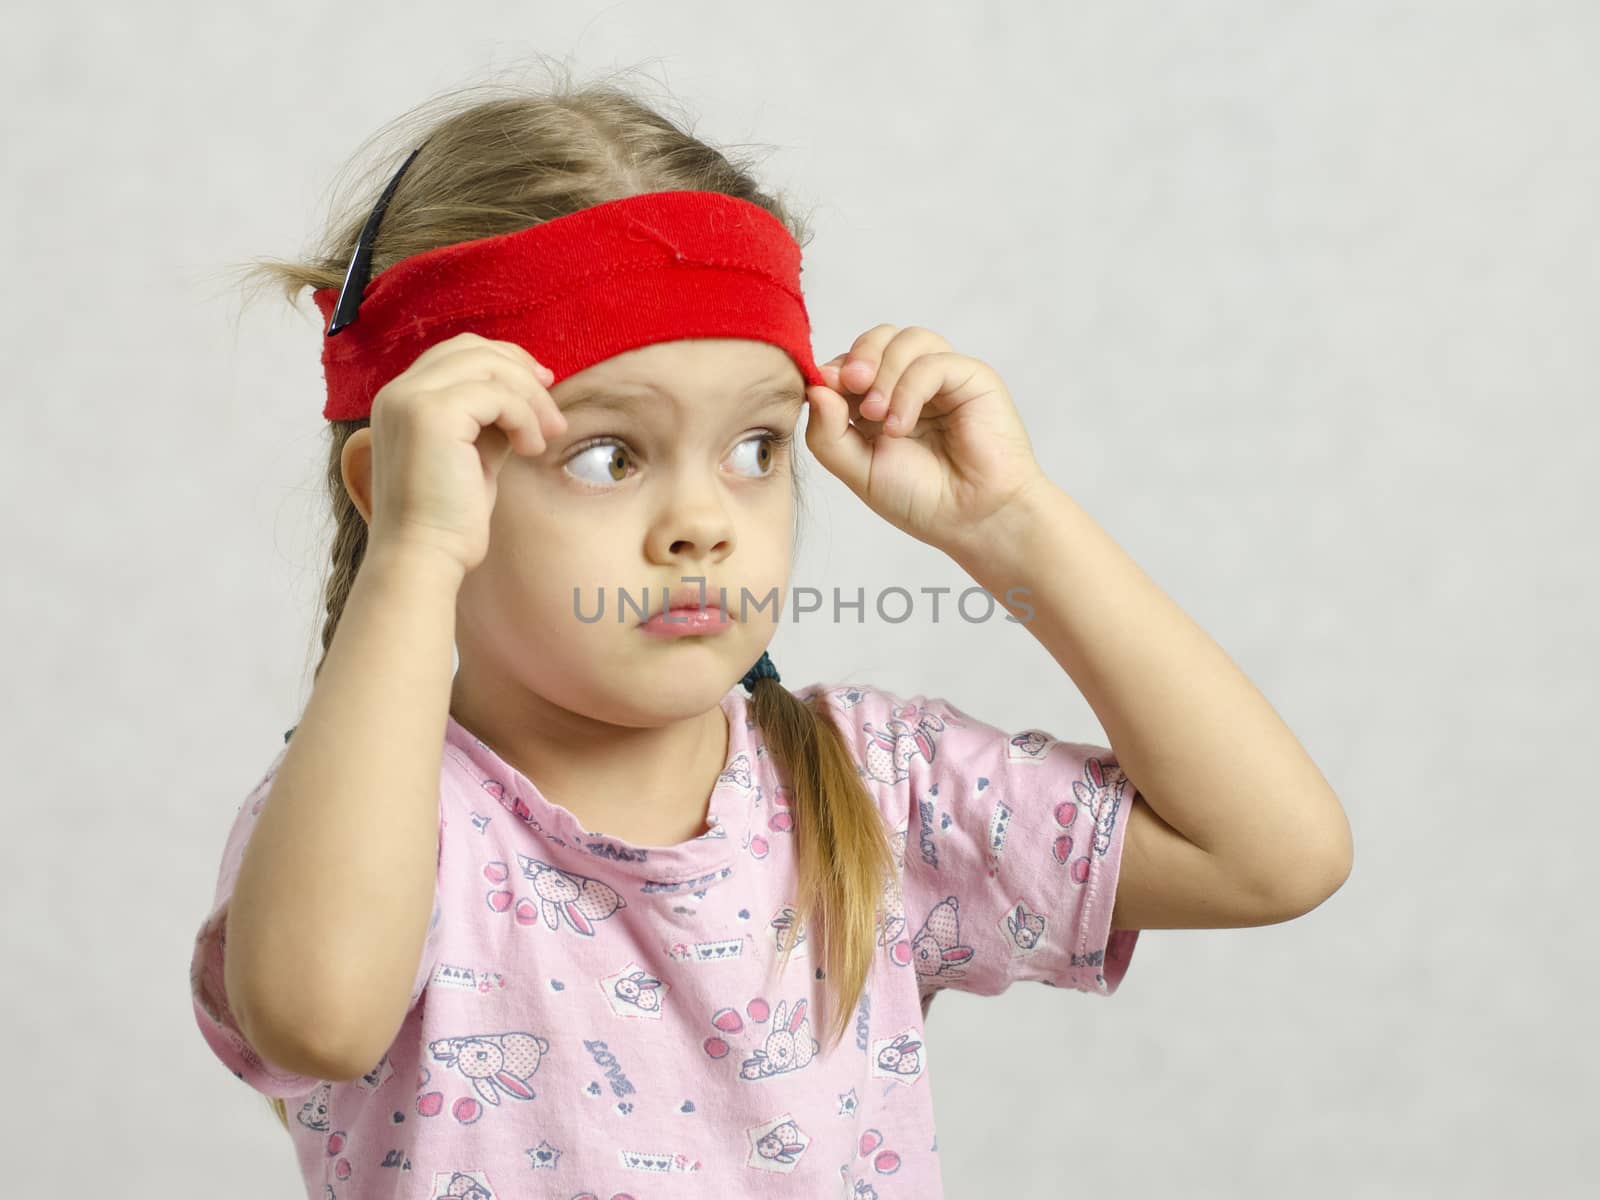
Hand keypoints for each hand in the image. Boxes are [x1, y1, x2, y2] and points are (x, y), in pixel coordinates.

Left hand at [803, 324, 1048, 558]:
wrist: (971, 520)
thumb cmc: (921, 499)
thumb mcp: (858, 470)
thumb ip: (828, 433)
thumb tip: (814, 387)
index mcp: (880, 401)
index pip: (852, 362)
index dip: (835, 369)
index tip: (822, 388)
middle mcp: (912, 384)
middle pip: (879, 338)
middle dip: (859, 355)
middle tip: (851, 385)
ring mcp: (943, 379)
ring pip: (907, 339)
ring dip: (884, 372)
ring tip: (878, 415)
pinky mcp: (971, 378)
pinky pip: (933, 362)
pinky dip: (909, 389)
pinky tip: (902, 425)